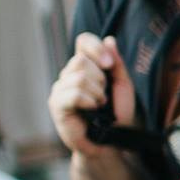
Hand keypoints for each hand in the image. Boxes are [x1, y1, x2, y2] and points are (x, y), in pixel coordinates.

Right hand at [49, 34, 136, 155]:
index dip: (96, 47)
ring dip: (97, 93)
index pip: (83, 41)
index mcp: (84, 66)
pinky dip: (89, 101)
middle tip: (104, 95)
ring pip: (79, 77)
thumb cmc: (117, 113)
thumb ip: (116, 63)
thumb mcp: (123, 84)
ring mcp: (60, 89)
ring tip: (99, 105)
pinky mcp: (56, 104)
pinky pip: (73, 93)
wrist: (112, 139)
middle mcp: (68, 74)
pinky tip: (92, 110)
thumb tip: (109, 39)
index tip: (109, 65)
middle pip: (82, 60)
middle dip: (101, 79)